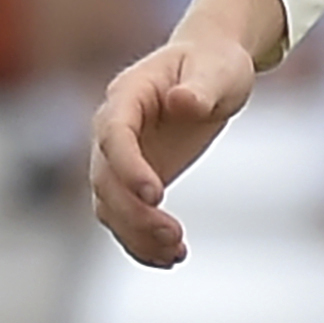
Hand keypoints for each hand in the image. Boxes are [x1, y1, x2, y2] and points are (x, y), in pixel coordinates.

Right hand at [87, 0, 279, 265]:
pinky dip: (143, 242)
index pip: (113, 134)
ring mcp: (119, 159)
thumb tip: (182, 103)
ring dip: (136, 235)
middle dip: (134, 213)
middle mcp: (112, 130)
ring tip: (177, 253)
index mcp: (127, 95)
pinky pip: (126, 218)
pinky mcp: (134, 181)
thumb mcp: (218, 70)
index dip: (128, 166)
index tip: (157, 195)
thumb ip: (200, 87)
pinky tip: (173, 258)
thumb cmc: (214, 64)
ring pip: (109, 206)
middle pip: (105, 179)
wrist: (210, 72)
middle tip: (175, 235)